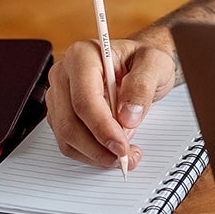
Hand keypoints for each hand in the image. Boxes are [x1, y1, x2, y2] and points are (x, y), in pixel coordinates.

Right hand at [45, 36, 177, 167]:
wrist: (137, 63)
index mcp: (82, 56)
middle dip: (98, 147)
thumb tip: (127, 117)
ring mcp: (59, 95)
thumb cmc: (142, 60)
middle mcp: (63, 75)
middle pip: (70, 123)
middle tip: (125, 157)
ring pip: (67, 137)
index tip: (121, 146)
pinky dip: (91, 153)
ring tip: (124, 155)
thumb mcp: (155, 64)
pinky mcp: (61, 113)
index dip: (102, 128)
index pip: (84, 100)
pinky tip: (112, 151)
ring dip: (95, 154)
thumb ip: (143, 86)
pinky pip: (70, 142)